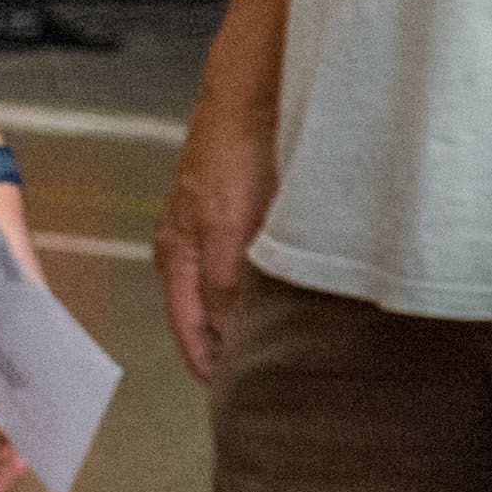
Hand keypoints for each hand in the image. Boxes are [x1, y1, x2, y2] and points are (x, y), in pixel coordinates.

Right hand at [156, 95, 276, 383]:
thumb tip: (230, 341)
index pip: (191, 336)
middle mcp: (199, 251)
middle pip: (217, 321)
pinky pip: (267, 271)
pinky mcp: (257, 217)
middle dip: (240, 352)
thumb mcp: (224, 225)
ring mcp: (227, 234)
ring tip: (297, 354)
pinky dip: (283, 290)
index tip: (240, 406)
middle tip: (278, 387)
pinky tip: (311, 302)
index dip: (213, 372)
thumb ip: (224, 285)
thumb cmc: (231, 145)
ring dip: (266, 322)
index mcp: (179, 258)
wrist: (258, 85)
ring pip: (245, 298)